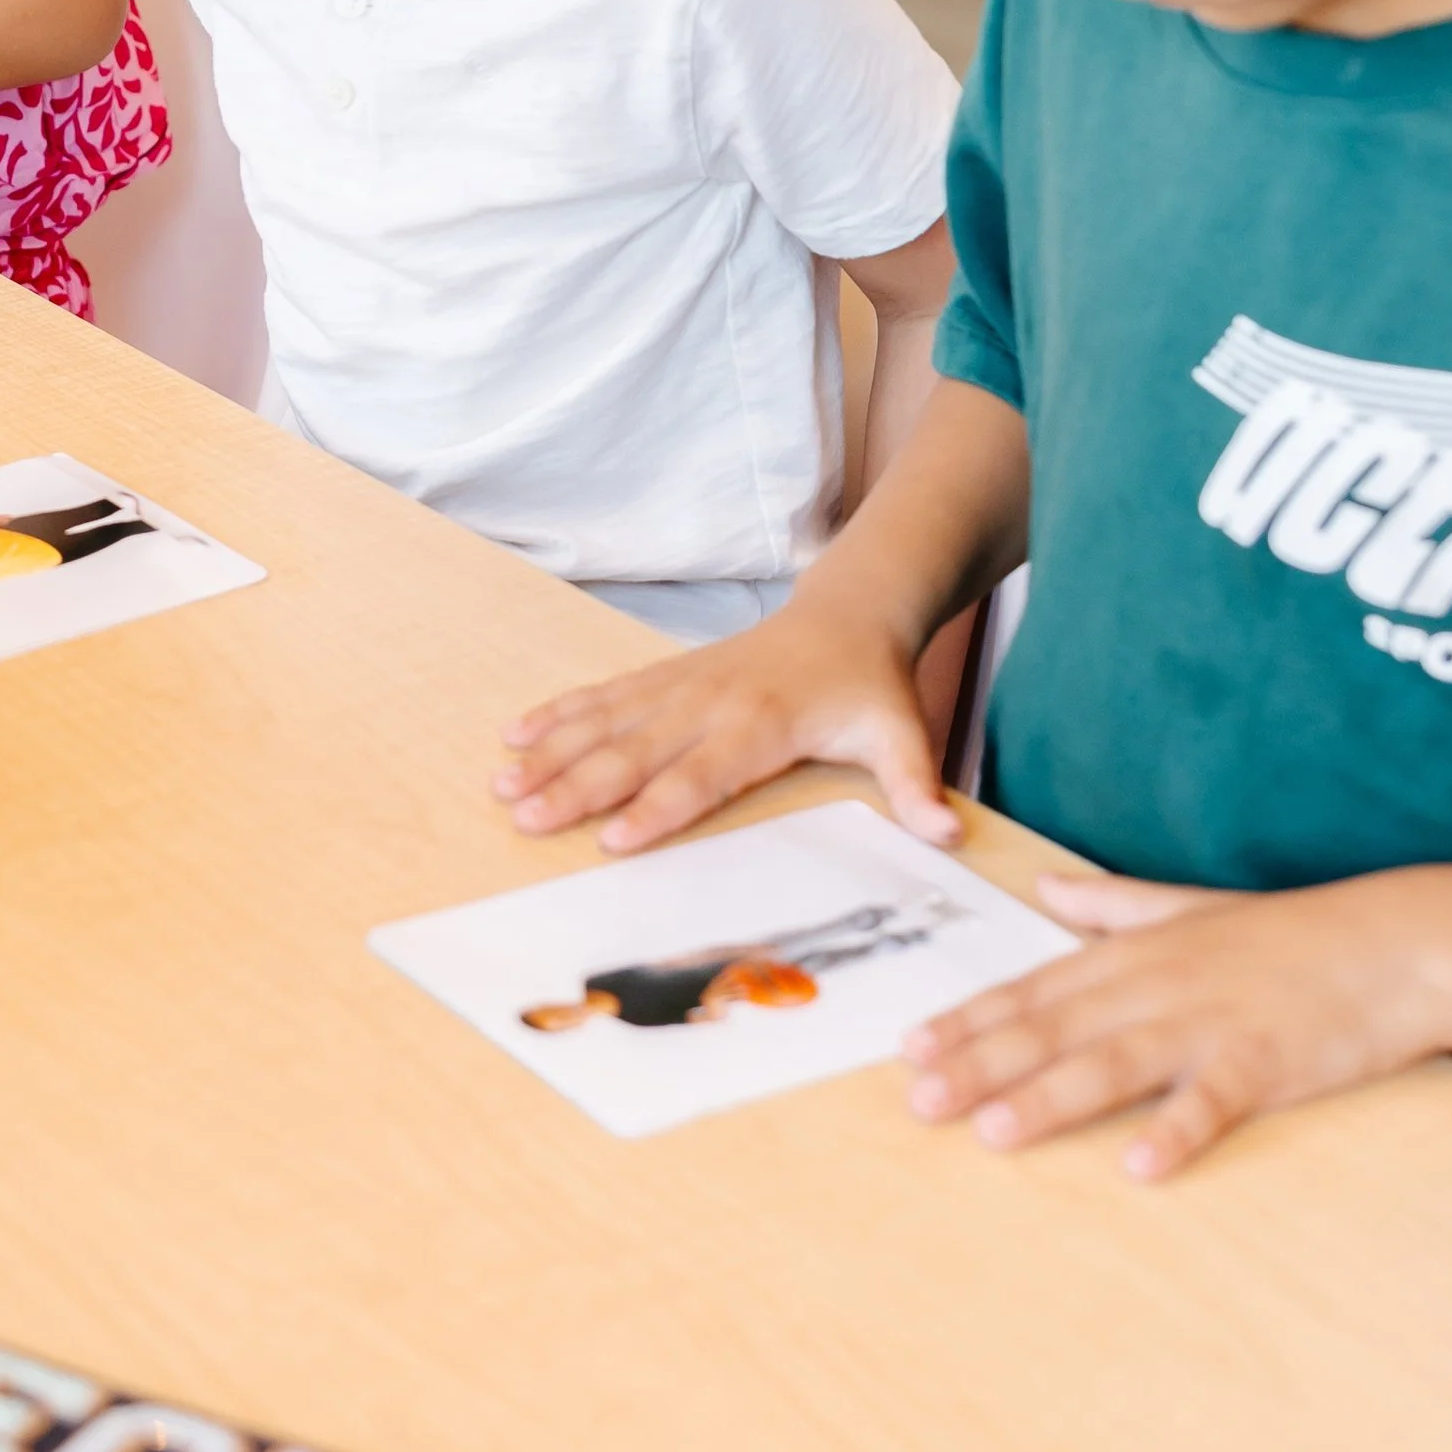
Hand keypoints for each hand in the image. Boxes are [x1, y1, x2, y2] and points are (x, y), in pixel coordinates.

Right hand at [494, 592, 960, 853]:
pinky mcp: (666, 674)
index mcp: (761, 722)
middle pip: (635, 751)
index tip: (613, 839)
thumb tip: (948, 836)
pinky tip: (516, 733)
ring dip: (552, 752)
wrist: (848, 611)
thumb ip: (915, 787)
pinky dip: (558, 713)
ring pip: (606, 721)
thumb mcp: (902, 732)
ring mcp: (681, 683)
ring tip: (503, 783)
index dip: (658, 808)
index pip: (702, 773)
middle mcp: (710, 700)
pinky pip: (605, 694)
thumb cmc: (868, 684)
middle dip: (577, 787)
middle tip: (525, 818)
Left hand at [903, 868, 1451, 1180]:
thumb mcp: (1188, 908)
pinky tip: (1138, 1167)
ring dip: (1050, 1097)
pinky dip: (1175, 1131)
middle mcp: (1157, 985)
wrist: (1387, 944)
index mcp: (1133, 955)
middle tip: (919, 1101)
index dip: (970, 1019)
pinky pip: (1212, 1101)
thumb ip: (1113, 905)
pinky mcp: (1265, 1061)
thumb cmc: (1287, 934)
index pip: (1034, 990)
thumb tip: (1047, 890)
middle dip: (981, 1064)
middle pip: (1054, 1029)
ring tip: (993, 1132)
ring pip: (1113, 1062)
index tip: (910, 1048)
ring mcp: (1209, 1023)